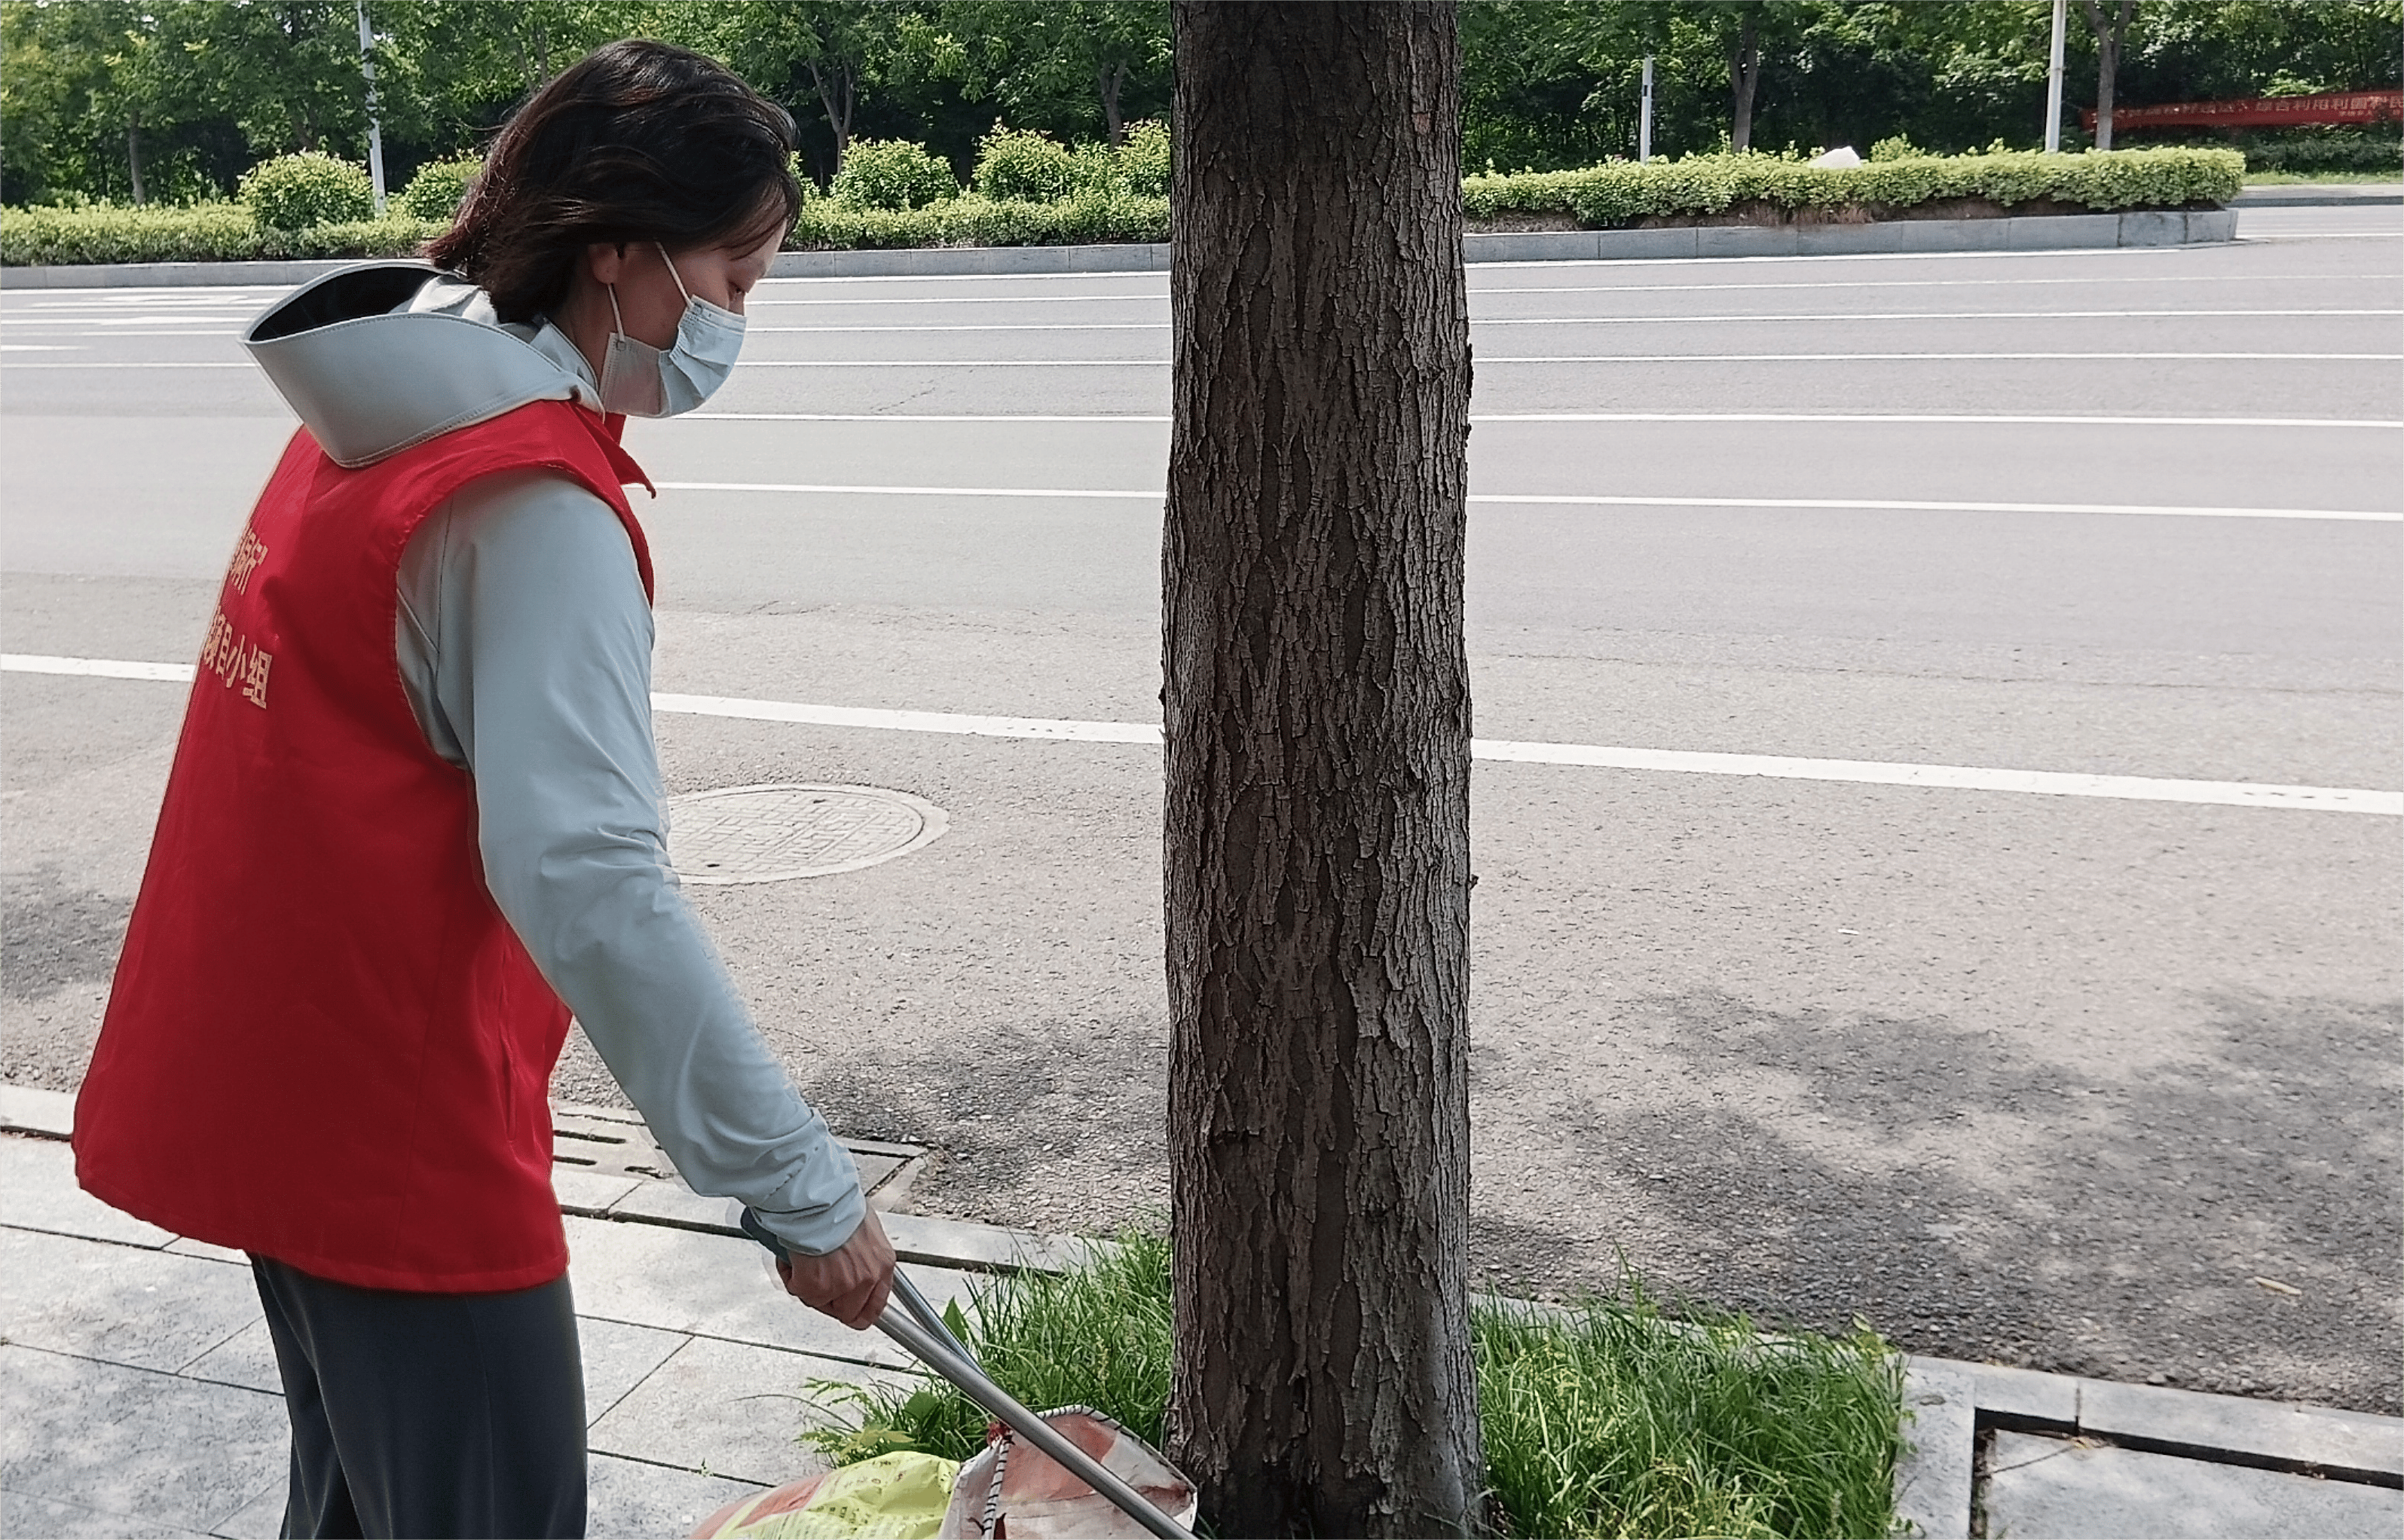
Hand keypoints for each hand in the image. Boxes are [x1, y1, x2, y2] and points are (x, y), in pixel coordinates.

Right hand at [776, 1207, 896, 1329]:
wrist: (821, 1200)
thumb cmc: (840, 1205)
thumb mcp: (866, 1229)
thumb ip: (864, 1254)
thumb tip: (854, 1263)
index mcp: (883, 1264)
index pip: (876, 1307)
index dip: (859, 1311)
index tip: (850, 1309)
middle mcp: (866, 1279)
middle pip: (847, 1313)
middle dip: (829, 1301)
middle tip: (818, 1282)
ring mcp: (842, 1286)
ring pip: (819, 1302)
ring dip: (808, 1286)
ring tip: (805, 1260)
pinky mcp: (817, 1287)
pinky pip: (798, 1291)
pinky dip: (791, 1275)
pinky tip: (794, 1257)